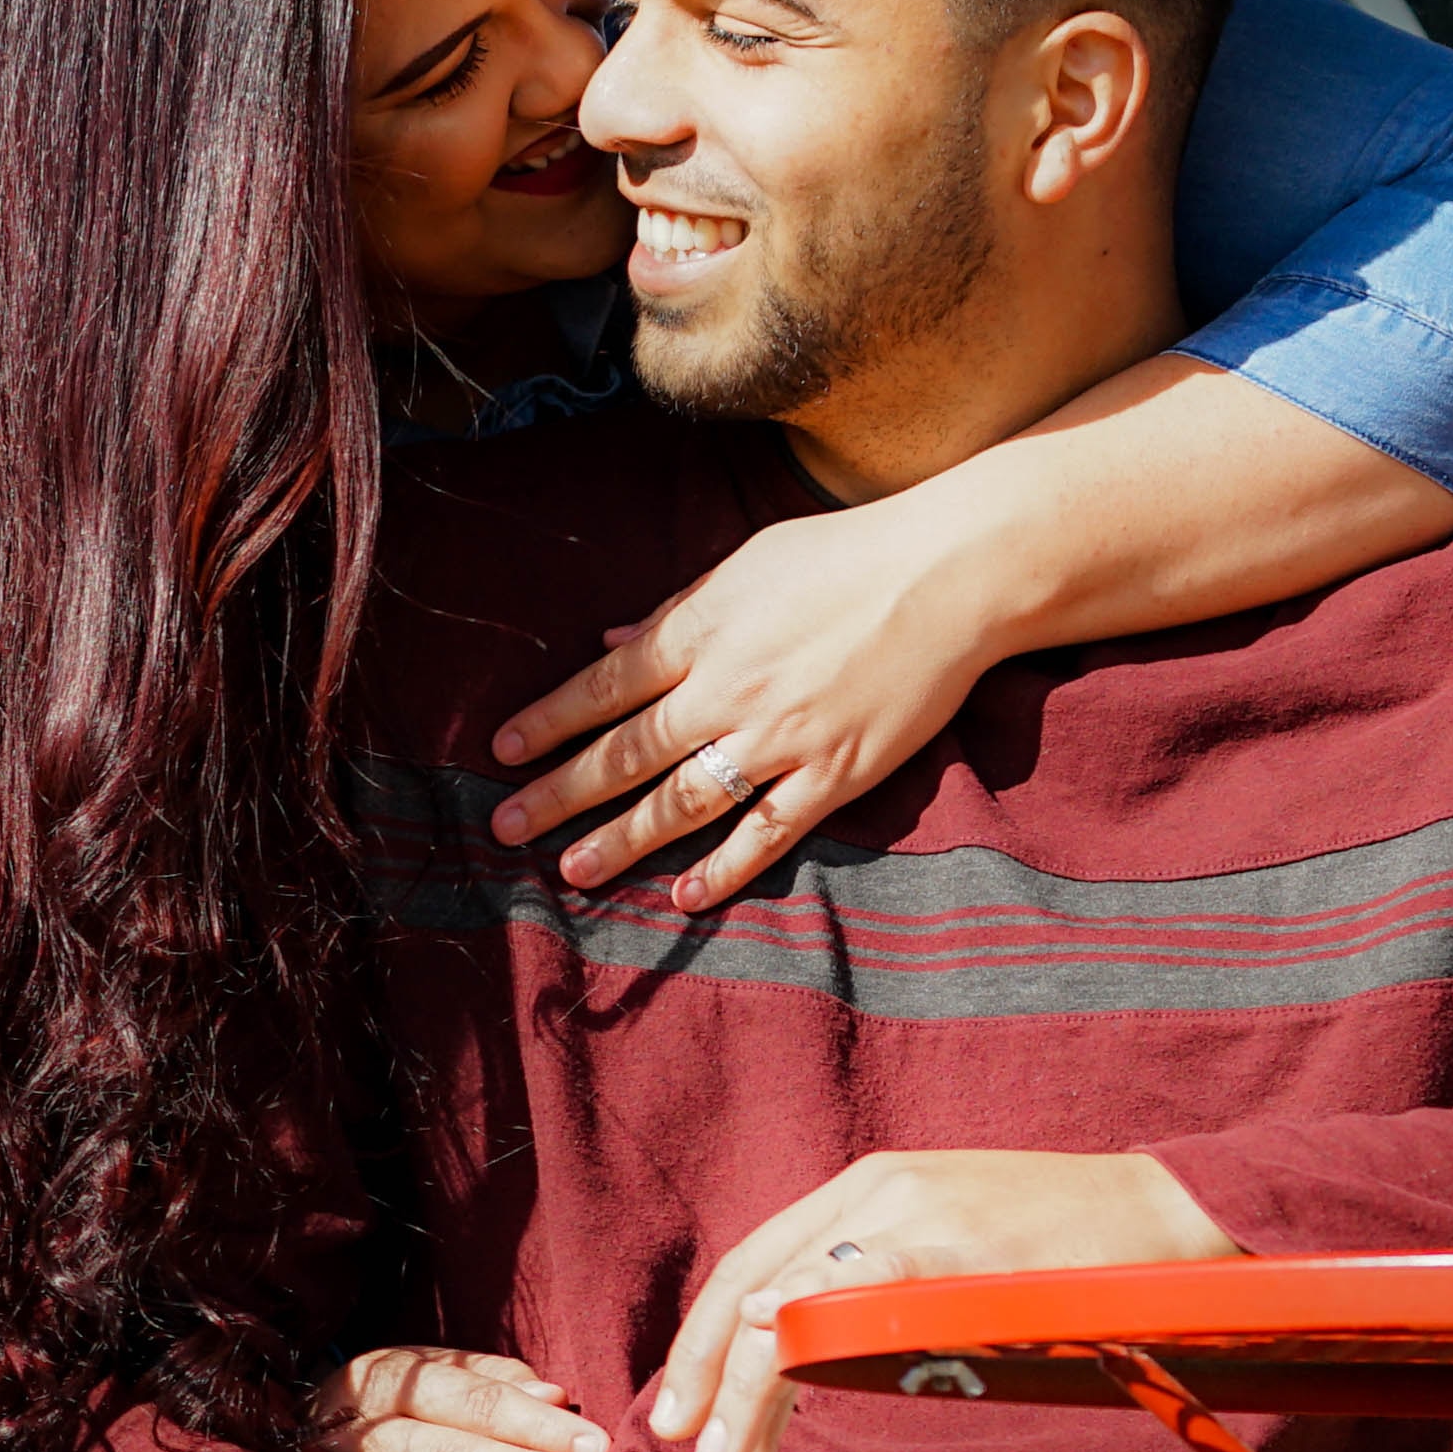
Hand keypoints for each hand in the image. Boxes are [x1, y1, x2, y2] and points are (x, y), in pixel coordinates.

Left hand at [486, 498, 998, 906]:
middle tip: (504, 828)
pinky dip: (725, 868)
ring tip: (572, 870)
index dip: (548, 721)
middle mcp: (728, 689)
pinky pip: (768, 832)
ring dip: (621, 840)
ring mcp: (780, 737)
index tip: (502, 752)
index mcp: (702, 630)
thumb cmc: (848, 555)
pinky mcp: (834, 772)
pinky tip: (684, 896)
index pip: (603, 686)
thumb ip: (678, 608)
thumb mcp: (748, 562)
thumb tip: (612, 641)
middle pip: (626, 752)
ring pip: (682, 801)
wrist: (951, 575)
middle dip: (559, 793)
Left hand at [654, 1150, 1240, 1451]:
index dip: (710, 1340)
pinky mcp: (945, 1242)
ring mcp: (908, 1212)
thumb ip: (888, 1286)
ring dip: (748, 1394)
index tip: (688, 1413)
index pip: (757, 1264)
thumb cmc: (1075, 1251)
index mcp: (869, 1191)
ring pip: (786, 1304)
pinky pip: (849, 1294)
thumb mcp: (960, 1254)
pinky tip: (767, 1384)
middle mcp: (873, 1191)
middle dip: (708, 1374)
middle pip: (753, 1283)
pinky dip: (796, 1340)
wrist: (1170, 1212)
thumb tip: (818, 1347)